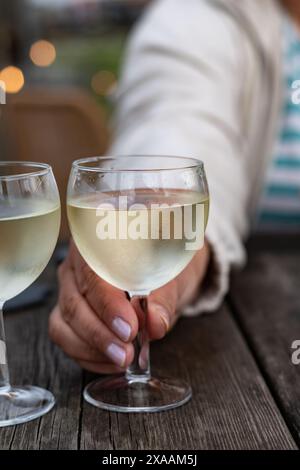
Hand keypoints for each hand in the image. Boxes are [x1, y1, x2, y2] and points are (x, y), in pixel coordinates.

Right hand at [49, 240, 209, 372]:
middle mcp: (76, 266)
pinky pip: (66, 339)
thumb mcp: (174, 277)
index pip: (92, 275)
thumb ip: (164, 299)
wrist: (166, 274)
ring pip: (63, 324)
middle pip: (74, 303)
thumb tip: (155, 323)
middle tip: (127, 353)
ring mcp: (69, 291)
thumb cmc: (166, 267)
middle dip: (100, 334)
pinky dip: (88, 356)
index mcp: (98, 245)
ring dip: (92, 348)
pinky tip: (112, 362)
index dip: (108, 305)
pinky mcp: (70, 316)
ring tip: (122, 360)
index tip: (129, 328)